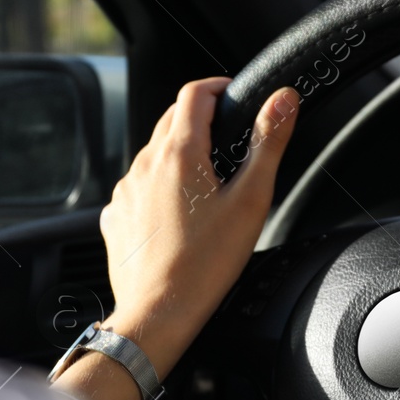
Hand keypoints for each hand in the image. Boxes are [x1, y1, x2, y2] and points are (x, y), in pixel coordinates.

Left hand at [55, 78, 298, 399]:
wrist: (159, 312)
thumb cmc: (206, 264)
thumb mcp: (251, 200)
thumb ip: (268, 143)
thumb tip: (283, 100)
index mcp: (179, 153)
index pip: (194, 94)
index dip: (217, 87)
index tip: (233, 95)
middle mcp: (146, 164)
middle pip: (172, 120)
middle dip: (200, 119)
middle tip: (228, 137)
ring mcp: (126, 190)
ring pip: (154, 153)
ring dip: (179, 154)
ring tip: (206, 183)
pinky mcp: (116, 215)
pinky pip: (138, 186)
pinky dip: (158, 186)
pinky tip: (179, 213)